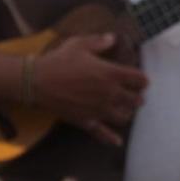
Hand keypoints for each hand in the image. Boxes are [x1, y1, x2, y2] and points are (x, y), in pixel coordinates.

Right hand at [33, 32, 148, 146]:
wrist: (38, 82)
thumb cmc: (60, 61)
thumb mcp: (80, 44)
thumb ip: (99, 41)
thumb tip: (112, 38)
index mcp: (111, 73)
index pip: (138, 79)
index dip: (142, 79)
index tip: (141, 80)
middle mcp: (110, 93)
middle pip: (135, 100)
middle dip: (137, 97)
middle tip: (135, 96)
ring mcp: (99, 110)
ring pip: (123, 117)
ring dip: (126, 113)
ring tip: (124, 110)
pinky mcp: (87, 121)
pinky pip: (103, 134)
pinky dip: (111, 138)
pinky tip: (117, 142)